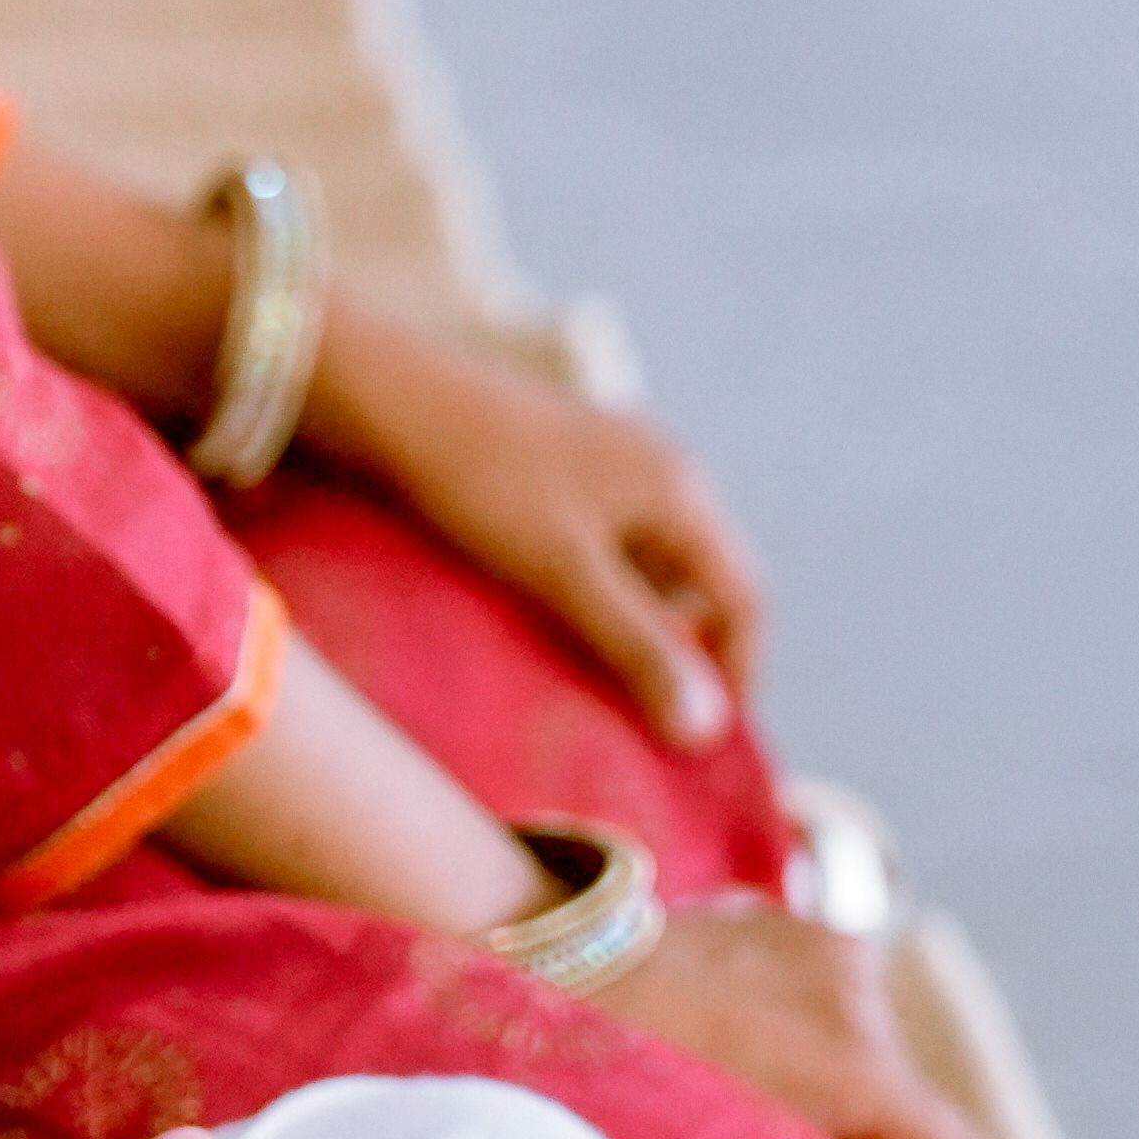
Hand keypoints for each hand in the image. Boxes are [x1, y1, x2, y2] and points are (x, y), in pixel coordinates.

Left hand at [308, 293, 764, 755]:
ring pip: (650, 567)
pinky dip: (597, 594)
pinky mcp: (561, 469)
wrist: (392, 397)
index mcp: (681, 492)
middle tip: (648, 723)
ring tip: (598, 684)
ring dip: (637, 626)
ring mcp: (611, 465)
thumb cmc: (483, 483)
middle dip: (685, 654)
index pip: (745, 599)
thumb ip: (638, 648)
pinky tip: (554, 626)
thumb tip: (707, 731)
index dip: (735, 674)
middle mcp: (661, 471)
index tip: (699, 742)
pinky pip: (604, 547)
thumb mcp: (565, 574)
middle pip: (703, 582)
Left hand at [608, 902, 986, 1138]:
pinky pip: (817, 994)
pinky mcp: (782, 915)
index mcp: (859, 1064)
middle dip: (857, 1135)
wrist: (548, 978)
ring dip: (823, 1076)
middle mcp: (858, 990)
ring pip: (859, 1044)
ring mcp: (822, 940)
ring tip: (739, 1095)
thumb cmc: (629, 1102)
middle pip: (903, 1096)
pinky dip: (790, 1024)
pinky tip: (723, 1041)